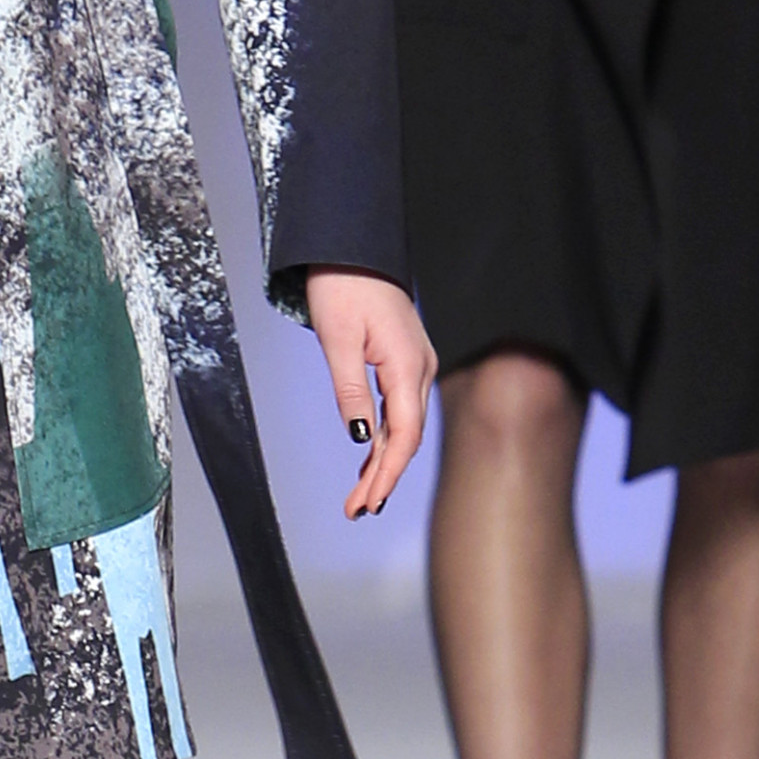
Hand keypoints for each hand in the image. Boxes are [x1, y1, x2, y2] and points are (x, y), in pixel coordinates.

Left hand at [303, 272, 435, 515]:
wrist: (353, 249)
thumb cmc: (343, 286)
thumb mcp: (338, 340)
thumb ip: (352, 390)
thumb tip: (361, 439)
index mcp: (406, 364)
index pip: (405, 433)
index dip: (388, 472)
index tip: (370, 502)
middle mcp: (419, 368)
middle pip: (407, 436)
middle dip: (383, 477)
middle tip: (357, 510)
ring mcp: (414, 366)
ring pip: (404, 427)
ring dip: (383, 462)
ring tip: (361, 497)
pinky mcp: (404, 363)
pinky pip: (399, 410)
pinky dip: (385, 439)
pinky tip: (371, 461)